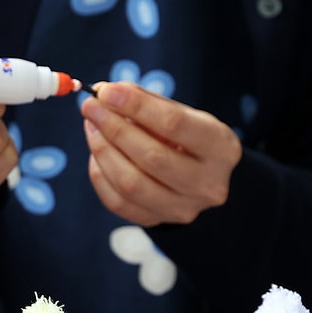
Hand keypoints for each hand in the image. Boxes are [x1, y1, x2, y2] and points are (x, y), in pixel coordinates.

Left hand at [80, 81, 240, 225]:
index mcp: (220, 148)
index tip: (107, 92)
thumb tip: (105, 93)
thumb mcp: (183, 114)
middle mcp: (207, 183)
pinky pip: (118, 203)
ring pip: (131, 184)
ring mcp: (183, 209)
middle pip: (152, 157)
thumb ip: (147, 102)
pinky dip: (101, 176)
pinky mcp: (158, 221)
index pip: (175, 124)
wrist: (203, 180)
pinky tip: (97, 155)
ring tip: (92, 127)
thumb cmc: (190, 139)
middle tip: (91, 107)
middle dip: (114, 128)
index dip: (137, 106)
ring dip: (103, 151)